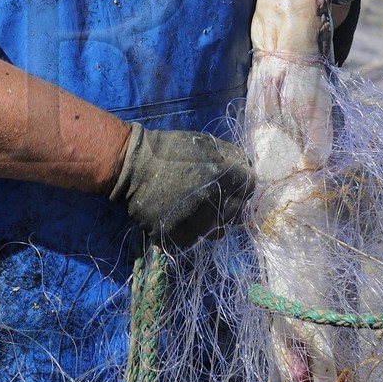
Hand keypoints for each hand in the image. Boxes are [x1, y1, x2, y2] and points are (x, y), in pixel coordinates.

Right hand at [108, 125, 253, 248]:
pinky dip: (193, 230)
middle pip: (238, 212)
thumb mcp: (204, 143)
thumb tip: (247, 169)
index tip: (233, 182)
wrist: (131, 167)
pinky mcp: (178, 236)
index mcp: (223, 176)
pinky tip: (183, 216)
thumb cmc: (169, 150)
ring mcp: (196, 223)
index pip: (250, 187)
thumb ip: (231, 156)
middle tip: (216, 195)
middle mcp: (214, 202)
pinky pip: (196, 239)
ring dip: (214, 220)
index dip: (243, 183)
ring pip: (219, 230)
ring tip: (200, 209)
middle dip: (231, 203)